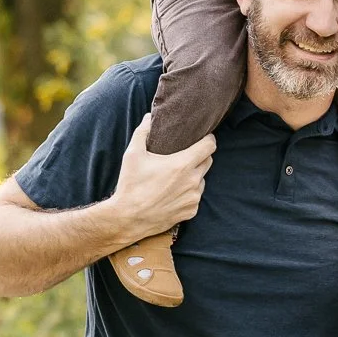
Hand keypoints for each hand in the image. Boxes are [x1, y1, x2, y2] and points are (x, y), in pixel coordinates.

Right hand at [109, 116, 213, 239]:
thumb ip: (143, 133)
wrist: (128, 218)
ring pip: (202, 180)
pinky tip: (174, 192)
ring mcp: (193, 198)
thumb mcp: (132, 155)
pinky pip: (196, 197)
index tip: (203, 137)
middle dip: (201, 156)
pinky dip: (189, 192)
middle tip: (186, 154)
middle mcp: (193, 181)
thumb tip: (149, 118)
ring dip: (194, 175)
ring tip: (177, 175)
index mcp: (182, 165)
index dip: (208, 139)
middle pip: (208, 161)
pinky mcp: (191, 211)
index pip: (210, 146)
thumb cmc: (131, 185)